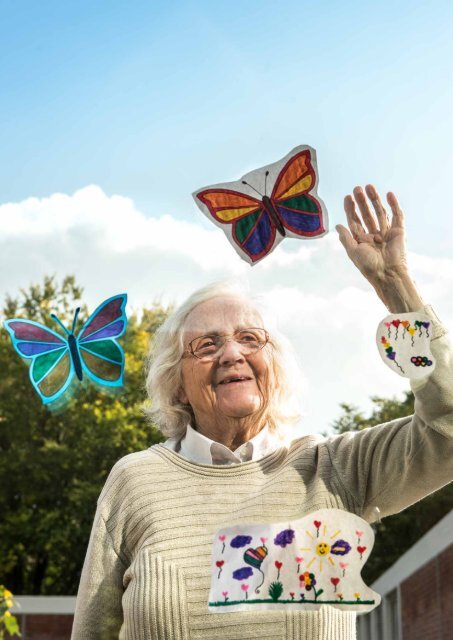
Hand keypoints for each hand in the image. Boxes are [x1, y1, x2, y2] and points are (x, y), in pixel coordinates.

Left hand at [336, 185, 423, 312]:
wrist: (389, 274)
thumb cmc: (369, 266)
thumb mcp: (353, 252)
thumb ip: (345, 238)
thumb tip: (337, 225)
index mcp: (362, 240)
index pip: (355, 221)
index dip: (351, 209)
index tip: (348, 197)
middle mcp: (373, 235)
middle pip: (367, 214)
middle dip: (362, 202)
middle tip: (357, 188)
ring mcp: (386, 232)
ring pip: (380, 212)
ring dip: (375, 200)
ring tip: (369, 187)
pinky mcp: (398, 231)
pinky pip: (397, 215)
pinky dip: (394, 204)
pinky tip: (388, 194)